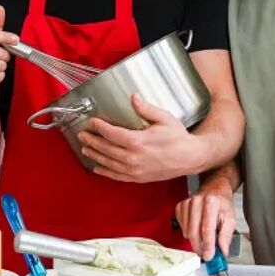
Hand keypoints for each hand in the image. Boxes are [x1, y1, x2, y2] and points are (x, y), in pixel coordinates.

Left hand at [78, 94, 201, 182]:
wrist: (191, 158)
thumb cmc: (178, 138)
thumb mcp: (164, 118)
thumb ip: (146, 108)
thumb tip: (133, 97)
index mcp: (138, 142)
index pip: (112, 133)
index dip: (99, 127)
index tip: (92, 122)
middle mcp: (134, 158)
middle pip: (106, 148)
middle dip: (92, 140)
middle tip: (82, 134)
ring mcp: (135, 170)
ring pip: (109, 163)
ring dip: (95, 155)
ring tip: (85, 148)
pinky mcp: (138, 178)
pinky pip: (117, 176)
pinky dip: (105, 172)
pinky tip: (97, 167)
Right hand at [175, 182, 235, 259]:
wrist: (214, 188)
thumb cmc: (222, 204)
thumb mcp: (231, 218)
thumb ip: (226, 236)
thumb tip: (222, 251)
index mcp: (211, 202)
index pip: (207, 228)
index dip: (207, 244)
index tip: (208, 256)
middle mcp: (197, 201)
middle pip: (194, 231)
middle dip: (199, 246)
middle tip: (205, 255)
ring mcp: (186, 203)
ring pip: (186, 230)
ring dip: (195, 240)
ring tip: (204, 239)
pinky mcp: (180, 206)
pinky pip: (181, 226)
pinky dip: (188, 232)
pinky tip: (196, 229)